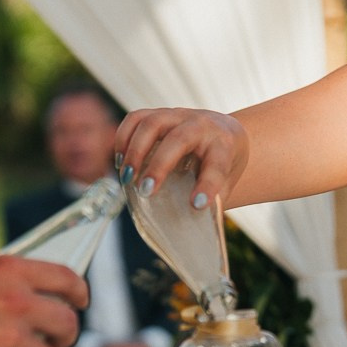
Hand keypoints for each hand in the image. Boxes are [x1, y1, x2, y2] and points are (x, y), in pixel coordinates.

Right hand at [115, 107, 247, 211]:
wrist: (225, 132)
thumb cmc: (223, 164)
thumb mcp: (226, 182)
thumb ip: (210, 202)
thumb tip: (190, 233)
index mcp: (224, 145)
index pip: (218, 165)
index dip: (207, 185)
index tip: (196, 206)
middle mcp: (202, 125)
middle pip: (179, 139)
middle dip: (159, 165)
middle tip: (145, 191)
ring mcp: (179, 115)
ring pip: (152, 123)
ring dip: (134, 151)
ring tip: (126, 178)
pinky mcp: (160, 113)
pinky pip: (136, 118)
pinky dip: (123, 138)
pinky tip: (120, 162)